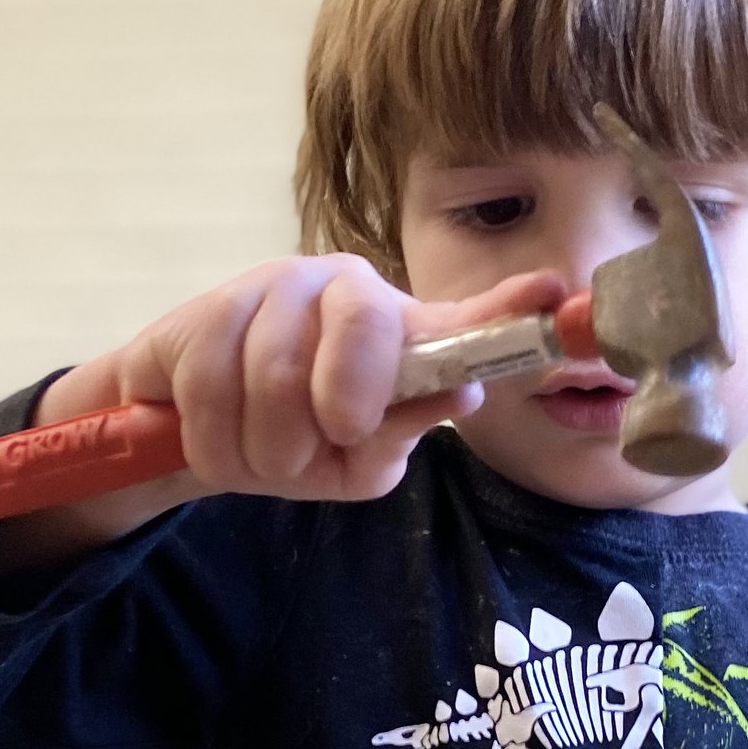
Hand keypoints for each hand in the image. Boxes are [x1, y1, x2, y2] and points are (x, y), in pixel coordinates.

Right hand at [0, 258, 569, 571]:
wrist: (194, 435)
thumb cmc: (294, 444)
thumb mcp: (357, 461)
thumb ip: (403, 430)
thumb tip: (462, 386)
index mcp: (403, 334)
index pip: (464, 316)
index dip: (507, 306)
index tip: (553, 293)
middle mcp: (351, 290)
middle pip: (365, 328)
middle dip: (343, 404)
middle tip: (331, 434)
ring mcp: (281, 287)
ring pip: (277, 376)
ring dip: (266, 447)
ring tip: (265, 453)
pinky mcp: (211, 303)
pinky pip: (212, 387)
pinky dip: (215, 440)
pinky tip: (218, 437)